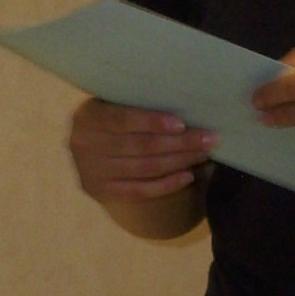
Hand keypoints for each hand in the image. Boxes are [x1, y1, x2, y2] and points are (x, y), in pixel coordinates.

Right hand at [68, 97, 213, 202]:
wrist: (89, 148)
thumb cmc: (112, 117)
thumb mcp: (114, 103)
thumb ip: (137, 104)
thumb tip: (185, 107)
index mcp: (87, 117)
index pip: (122, 120)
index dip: (152, 122)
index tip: (182, 124)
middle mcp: (84, 146)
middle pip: (140, 146)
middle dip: (179, 143)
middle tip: (209, 138)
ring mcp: (92, 173)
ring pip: (144, 168)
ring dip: (179, 161)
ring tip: (204, 154)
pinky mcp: (102, 192)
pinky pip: (141, 191)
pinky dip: (167, 185)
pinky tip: (188, 176)